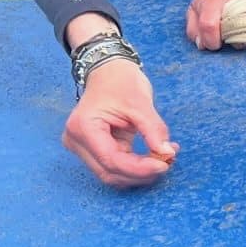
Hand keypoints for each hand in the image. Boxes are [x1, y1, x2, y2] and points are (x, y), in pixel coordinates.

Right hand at [62, 57, 177, 187]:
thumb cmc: (120, 81)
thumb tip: (167, 153)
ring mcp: (82, 148)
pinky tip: (155, 156)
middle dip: (140, 173)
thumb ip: (153, 130)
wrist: (108, 72)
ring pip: (112, 174)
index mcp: (83, 127)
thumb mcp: (140, 103)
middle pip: (109, 172)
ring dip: (139, 173)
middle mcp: (77, 141)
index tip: (164, 164)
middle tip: (168, 163)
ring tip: (164, 158)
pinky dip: (136, 167)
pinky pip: (115, 166)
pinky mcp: (94, 150)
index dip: (139, 168)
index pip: (111, 160)